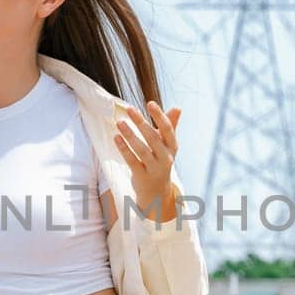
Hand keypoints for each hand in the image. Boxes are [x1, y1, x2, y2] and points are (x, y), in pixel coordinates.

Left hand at [115, 101, 181, 222]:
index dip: (160, 116)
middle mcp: (166, 158)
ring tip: (119, 122)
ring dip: (130, 135)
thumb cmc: (160, 161)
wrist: (157, 192)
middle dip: (141, 122)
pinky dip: (124, 149)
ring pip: (142, 149)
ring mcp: (154, 168)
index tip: (150, 103)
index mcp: (172, 147)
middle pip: (153, 138)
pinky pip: (132, 161)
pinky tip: (116, 138)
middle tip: (129, 109)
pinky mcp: (142, 176)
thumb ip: (171, 126)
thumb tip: (178, 107)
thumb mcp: (167, 145)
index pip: (168, 129)